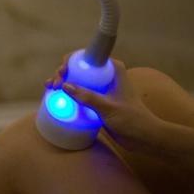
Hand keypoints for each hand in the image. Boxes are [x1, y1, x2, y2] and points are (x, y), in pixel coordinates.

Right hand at [45, 56, 162, 151]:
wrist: (144, 137)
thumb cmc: (132, 120)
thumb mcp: (108, 108)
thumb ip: (88, 97)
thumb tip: (65, 86)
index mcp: (113, 70)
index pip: (89, 56)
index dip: (72, 60)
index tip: (62, 71)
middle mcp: (106, 76)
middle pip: (80, 67)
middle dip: (64, 72)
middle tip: (54, 84)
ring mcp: (101, 89)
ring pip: (78, 80)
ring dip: (63, 82)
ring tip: (50, 88)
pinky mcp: (97, 101)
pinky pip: (79, 93)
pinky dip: (68, 94)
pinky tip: (57, 97)